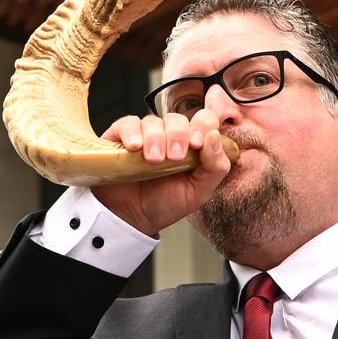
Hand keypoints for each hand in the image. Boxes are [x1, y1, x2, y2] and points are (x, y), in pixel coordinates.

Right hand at [90, 110, 231, 236]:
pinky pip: (128, 124)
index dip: (203, 125)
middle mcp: (170, 135)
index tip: (197, 144)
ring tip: (153, 160)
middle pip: (177, 119)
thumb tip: (215, 137)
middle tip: (174, 157)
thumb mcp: (199, 192)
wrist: (132, 219)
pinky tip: (134, 147)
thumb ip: (216, 167)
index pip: (204, 120)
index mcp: (192, 144)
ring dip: (155, 138)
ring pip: (153, 122)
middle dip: (178, 136)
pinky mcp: (121, 136)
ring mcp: (145, 134)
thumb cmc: (165, 203)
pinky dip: (132, 132)